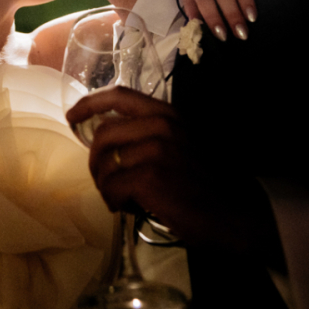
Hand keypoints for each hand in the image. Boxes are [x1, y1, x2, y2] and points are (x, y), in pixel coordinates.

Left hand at [68, 86, 275, 260]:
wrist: (236, 212)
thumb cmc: (208, 183)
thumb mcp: (182, 144)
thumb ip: (151, 134)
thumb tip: (108, 140)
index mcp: (167, 114)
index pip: (118, 95)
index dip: (89, 104)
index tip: (72, 117)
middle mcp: (161, 126)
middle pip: (103, 135)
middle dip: (95, 162)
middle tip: (106, 182)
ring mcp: (155, 150)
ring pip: (104, 164)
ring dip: (106, 186)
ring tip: (123, 199)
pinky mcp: (150, 178)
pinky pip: (111, 187)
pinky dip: (114, 201)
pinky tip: (130, 208)